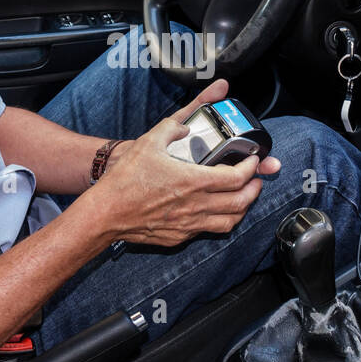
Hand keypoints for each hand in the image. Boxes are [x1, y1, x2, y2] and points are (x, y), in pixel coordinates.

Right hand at [89, 80, 279, 247]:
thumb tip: (186, 124)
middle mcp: (195, 206)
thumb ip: (173, 126)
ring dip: (242, 208)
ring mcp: (188, 224)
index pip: (236, 178)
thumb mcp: (149, 141)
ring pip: (229, 222)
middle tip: (255, 179)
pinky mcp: (178, 236)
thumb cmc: (125, 179)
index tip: (253, 161)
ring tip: (242, 197)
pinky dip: (220, 220)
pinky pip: (208, 231)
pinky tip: (215, 211)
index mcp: (192, 181)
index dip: (251, 169)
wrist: (105, 212)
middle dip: (254, 189)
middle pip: (240, 202)